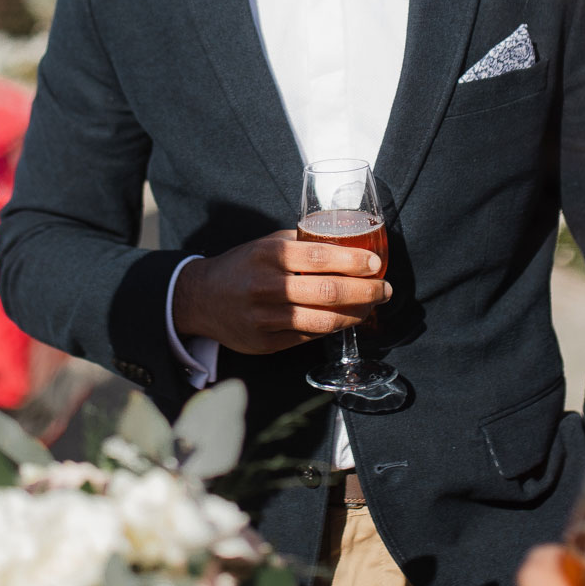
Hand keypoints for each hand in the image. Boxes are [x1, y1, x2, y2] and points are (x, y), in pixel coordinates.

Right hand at [171, 229, 389, 355]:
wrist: (201, 298)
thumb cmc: (242, 266)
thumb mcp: (266, 243)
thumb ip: (301, 242)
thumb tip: (345, 243)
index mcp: (269, 255)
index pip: (321, 257)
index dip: (354, 262)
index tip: (375, 264)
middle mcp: (267, 287)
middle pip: (328, 293)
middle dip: (365, 292)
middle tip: (384, 290)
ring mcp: (265, 319)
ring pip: (323, 321)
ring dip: (355, 315)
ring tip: (371, 306)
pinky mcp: (265, 343)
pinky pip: (309, 337)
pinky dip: (333, 328)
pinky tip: (346, 319)